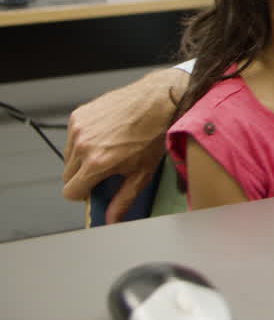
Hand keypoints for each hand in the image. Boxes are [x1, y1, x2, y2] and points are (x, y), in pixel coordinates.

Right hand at [62, 68, 188, 222]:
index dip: (83, 194)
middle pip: (68, 175)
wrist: (160, 100)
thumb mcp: (142, 173)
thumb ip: (123, 200)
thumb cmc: (155, 133)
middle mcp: (83, 144)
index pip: (70, 192)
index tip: (94, 189)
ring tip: (108, 150)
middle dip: (84, 177)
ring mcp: (79, 128)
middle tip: (106, 169)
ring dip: (82, 158)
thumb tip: (112, 219)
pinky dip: (84, 139)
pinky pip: (72, 136)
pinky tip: (105, 135)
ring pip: (68, 156)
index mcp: (96, 162)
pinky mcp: (79, 114)